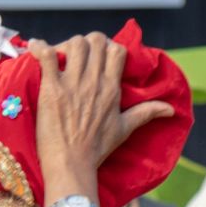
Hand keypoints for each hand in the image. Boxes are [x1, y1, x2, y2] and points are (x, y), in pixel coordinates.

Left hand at [33, 34, 173, 177]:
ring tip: (59, 55)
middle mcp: (94, 82)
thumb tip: (170, 110)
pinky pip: (45, 56)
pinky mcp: (51, 89)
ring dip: (66, 44)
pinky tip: (34, 48)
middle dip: (87, 42)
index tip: (99, 55)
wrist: (71, 165)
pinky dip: (39, 48)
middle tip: (77, 54)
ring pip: (74, 43)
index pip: (117, 50)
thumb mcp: (124, 129)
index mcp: (112, 89)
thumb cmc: (97, 149)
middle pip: (95, 41)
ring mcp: (72, 84)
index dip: (108, 47)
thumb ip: (146, 113)